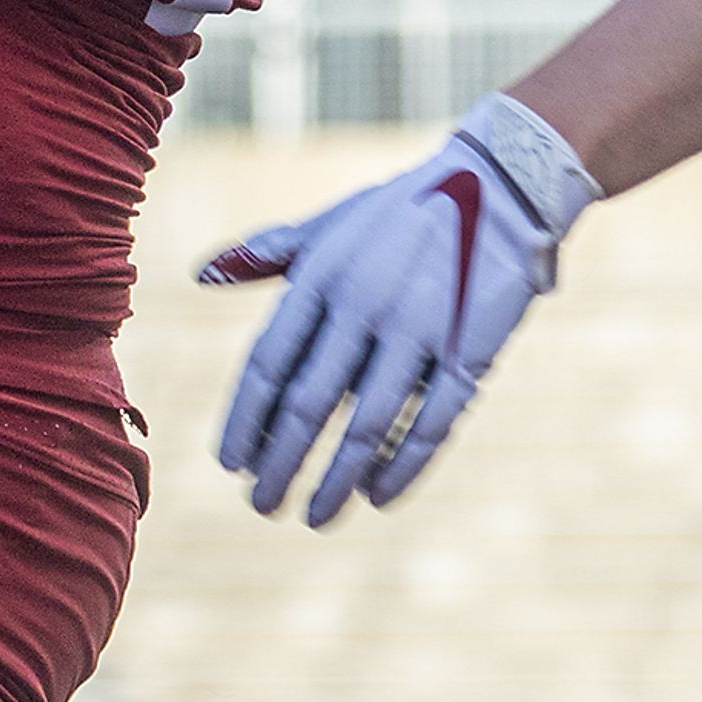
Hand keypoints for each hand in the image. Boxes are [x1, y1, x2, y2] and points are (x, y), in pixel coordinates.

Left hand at [202, 92, 601, 524]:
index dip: (245, 419)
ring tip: (314, 516)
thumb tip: (201, 274)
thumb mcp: (331, 224)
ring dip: (335, 480)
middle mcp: (365, 304)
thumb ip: (269, 254)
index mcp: (324, 275)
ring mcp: (420, 330)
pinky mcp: (469, 352)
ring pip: (367, 427)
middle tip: (261, 505)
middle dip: (280, 464)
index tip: (230, 464)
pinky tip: (377, 496)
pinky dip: (402, 469)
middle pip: (310, 404)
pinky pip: (432, 426)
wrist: (500, 186)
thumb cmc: (401, 210)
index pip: (269, 362)